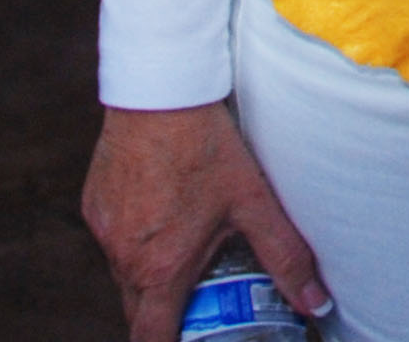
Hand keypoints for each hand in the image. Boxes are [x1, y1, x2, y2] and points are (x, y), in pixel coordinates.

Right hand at [83, 102, 330, 341]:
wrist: (160, 91)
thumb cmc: (206, 145)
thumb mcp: (253, 202)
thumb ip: (285, 257)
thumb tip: (315, 302)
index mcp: (161, 267)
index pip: (151, 337)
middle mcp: (124, 256)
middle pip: (137, 309)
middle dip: (165, 314)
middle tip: (198, 301)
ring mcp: (104, 231)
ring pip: (124, 273)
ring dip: (150, 273)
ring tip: (185, 249)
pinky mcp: (93, 204)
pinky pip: (112, 238)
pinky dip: (134, 238)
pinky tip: (163, 212)